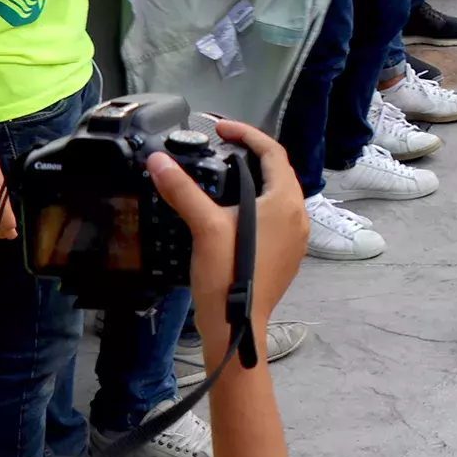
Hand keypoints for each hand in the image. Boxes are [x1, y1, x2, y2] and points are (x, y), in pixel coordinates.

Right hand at [147, 119, 305, 353]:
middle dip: (250, 154)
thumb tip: (157, 160)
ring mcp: (296, 236)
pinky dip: (256, 202)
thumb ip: (183, 190)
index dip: (247, 134)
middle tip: (218, 147)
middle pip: (277, 171)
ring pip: (277, 194)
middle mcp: (298, 214)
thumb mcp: (204, 227)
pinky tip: (230, 211)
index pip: (272, 152)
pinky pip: (275, 215)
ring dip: (253, 179)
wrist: (237, 328)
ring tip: (221, 174)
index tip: (219, 128)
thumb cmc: (227, 275)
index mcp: (285, 201)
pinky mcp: (288, 253)